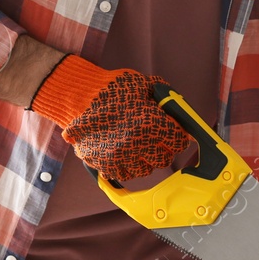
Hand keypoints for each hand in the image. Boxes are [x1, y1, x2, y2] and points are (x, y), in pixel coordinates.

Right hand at [29, 55, 188, 180]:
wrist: (78, 97)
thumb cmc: (112, 89)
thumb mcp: (142, 84)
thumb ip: (163, 97)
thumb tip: (180, 110)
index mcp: (150, 121)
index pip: (179, 141)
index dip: (178, 137)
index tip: (174, 134)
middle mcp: (137, 142)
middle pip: (164, 159)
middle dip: (163, 149)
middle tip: (156, 140)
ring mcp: (120, 156)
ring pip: (145, 170)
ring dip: (144, 160)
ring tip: (137, 145)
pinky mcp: (105, 165)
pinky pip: (125, 175)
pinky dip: (127, 167)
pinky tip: (124, 153)